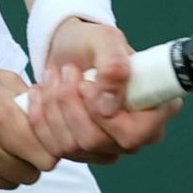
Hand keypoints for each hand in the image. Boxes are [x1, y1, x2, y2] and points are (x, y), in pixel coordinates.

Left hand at [24, 18, 180, 164]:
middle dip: (70, 104)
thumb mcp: (105, 39)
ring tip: (53, 76)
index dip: (105, 116)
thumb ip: (114, 64)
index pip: (133, 135)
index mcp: (153, 111)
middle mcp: (134, 136)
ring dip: (52, 106)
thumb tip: (109, 104)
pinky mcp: (77, 152)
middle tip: (66, 71)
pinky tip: (40, 94)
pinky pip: (51, 150)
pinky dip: (39, 119)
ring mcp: (105, 148)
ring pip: (70, 146)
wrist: (68, 49)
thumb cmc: (93, 43)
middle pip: (95, 142)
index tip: (86, 84)